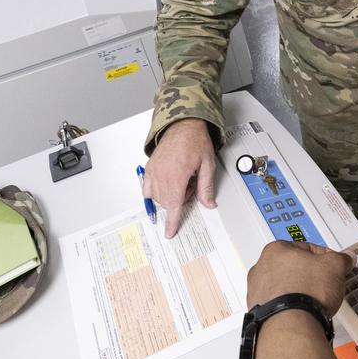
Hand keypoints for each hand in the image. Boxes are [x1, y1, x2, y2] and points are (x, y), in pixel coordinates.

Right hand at [144, 118, 216, 237]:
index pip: (174, 204)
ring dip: (169, 195)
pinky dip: (156, 190)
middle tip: (191, 183)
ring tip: (181, 179)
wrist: (183, 125)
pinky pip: (147, 188)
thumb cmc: (195, 141)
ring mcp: (153, 171)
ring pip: (158, 197)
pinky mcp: (149, 168)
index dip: (172, 221)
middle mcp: (162, 174)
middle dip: (180, 199)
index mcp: (178, 174)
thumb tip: (209, 203)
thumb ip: (206, 186)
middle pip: (168, 201)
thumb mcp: (207, 164)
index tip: (169, 233)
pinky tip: (167, 182)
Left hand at [247, 241, 352, 315]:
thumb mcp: (335, 267)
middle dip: (308, 274)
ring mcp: (257, 290)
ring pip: (284, 285)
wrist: (292, 324)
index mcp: (277, 249)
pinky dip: (288, 306)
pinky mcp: (259, 309)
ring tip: (312, 299)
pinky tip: (301, 310)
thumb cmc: (305, 293)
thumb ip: (341, 258)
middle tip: (322, 283)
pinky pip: (278, 303)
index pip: (308, 248)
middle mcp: (261, 267)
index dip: (325, 258)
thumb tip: (345, 258)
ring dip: (297, 290)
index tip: (332, 266)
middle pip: (293, 266)